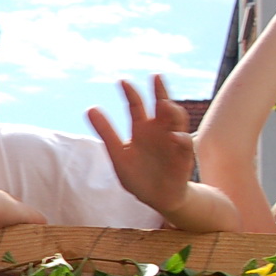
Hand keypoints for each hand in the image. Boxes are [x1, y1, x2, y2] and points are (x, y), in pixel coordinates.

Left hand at [87, 76, 194, 217]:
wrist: (157, 198)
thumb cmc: (138, 175)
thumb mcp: (117, 154)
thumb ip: (106, 132)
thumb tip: (90, 108)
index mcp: (142, 129)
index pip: (136, 106)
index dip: (130, 94)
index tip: (122, 81)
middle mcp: (159, 131)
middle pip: (162, 106)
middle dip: (160, 92)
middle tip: (155, 77)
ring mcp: (173, 142)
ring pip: (177, 120)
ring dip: (173, 111)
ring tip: (164, 104)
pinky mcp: (183, 158)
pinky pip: (185, 146)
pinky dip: (181, 140)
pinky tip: (174, 136)